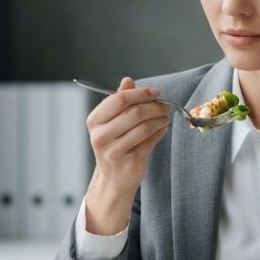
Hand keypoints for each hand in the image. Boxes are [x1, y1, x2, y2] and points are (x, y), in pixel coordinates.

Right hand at [85, 77, 170, 233]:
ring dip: (160, 119)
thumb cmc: (113, 145)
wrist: (113, 179)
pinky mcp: (130, 162)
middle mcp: (100, 136)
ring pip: (144, 127)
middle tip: (165, 105)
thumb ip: (120, 100)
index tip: (156, 92)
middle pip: (134, 112)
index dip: (141, 93)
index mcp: (94, 121)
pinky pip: (150, 141)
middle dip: (154, 106)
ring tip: (165, 117)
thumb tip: (128, 80)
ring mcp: (114, 151)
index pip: (119, 99)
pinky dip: (160, 131)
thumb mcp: (111, 122)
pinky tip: (163, 128)